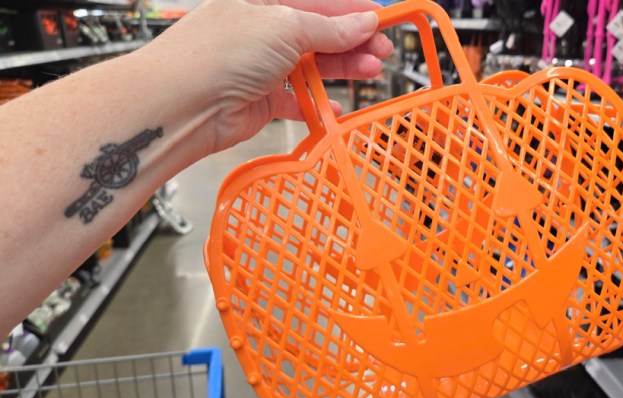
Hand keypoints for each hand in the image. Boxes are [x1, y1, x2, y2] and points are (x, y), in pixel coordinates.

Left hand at [145, 0, 392, 152]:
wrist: (183, 105)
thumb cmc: (219, 53)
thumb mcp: (286, 27)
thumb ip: (330, 28)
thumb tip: (363, 22)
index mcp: (263, 0)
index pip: (318, 2)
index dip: (352, 12)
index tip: (383, 20)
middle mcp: (261, 30)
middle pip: (318, 34)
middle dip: (353, 42)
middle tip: (382, 51)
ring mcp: (261, 66)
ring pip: (312, 66)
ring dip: (342, 69)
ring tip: (369, 71)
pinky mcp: (261, 99)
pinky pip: (298, 99)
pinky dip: (318, 103)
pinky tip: (336, 105)